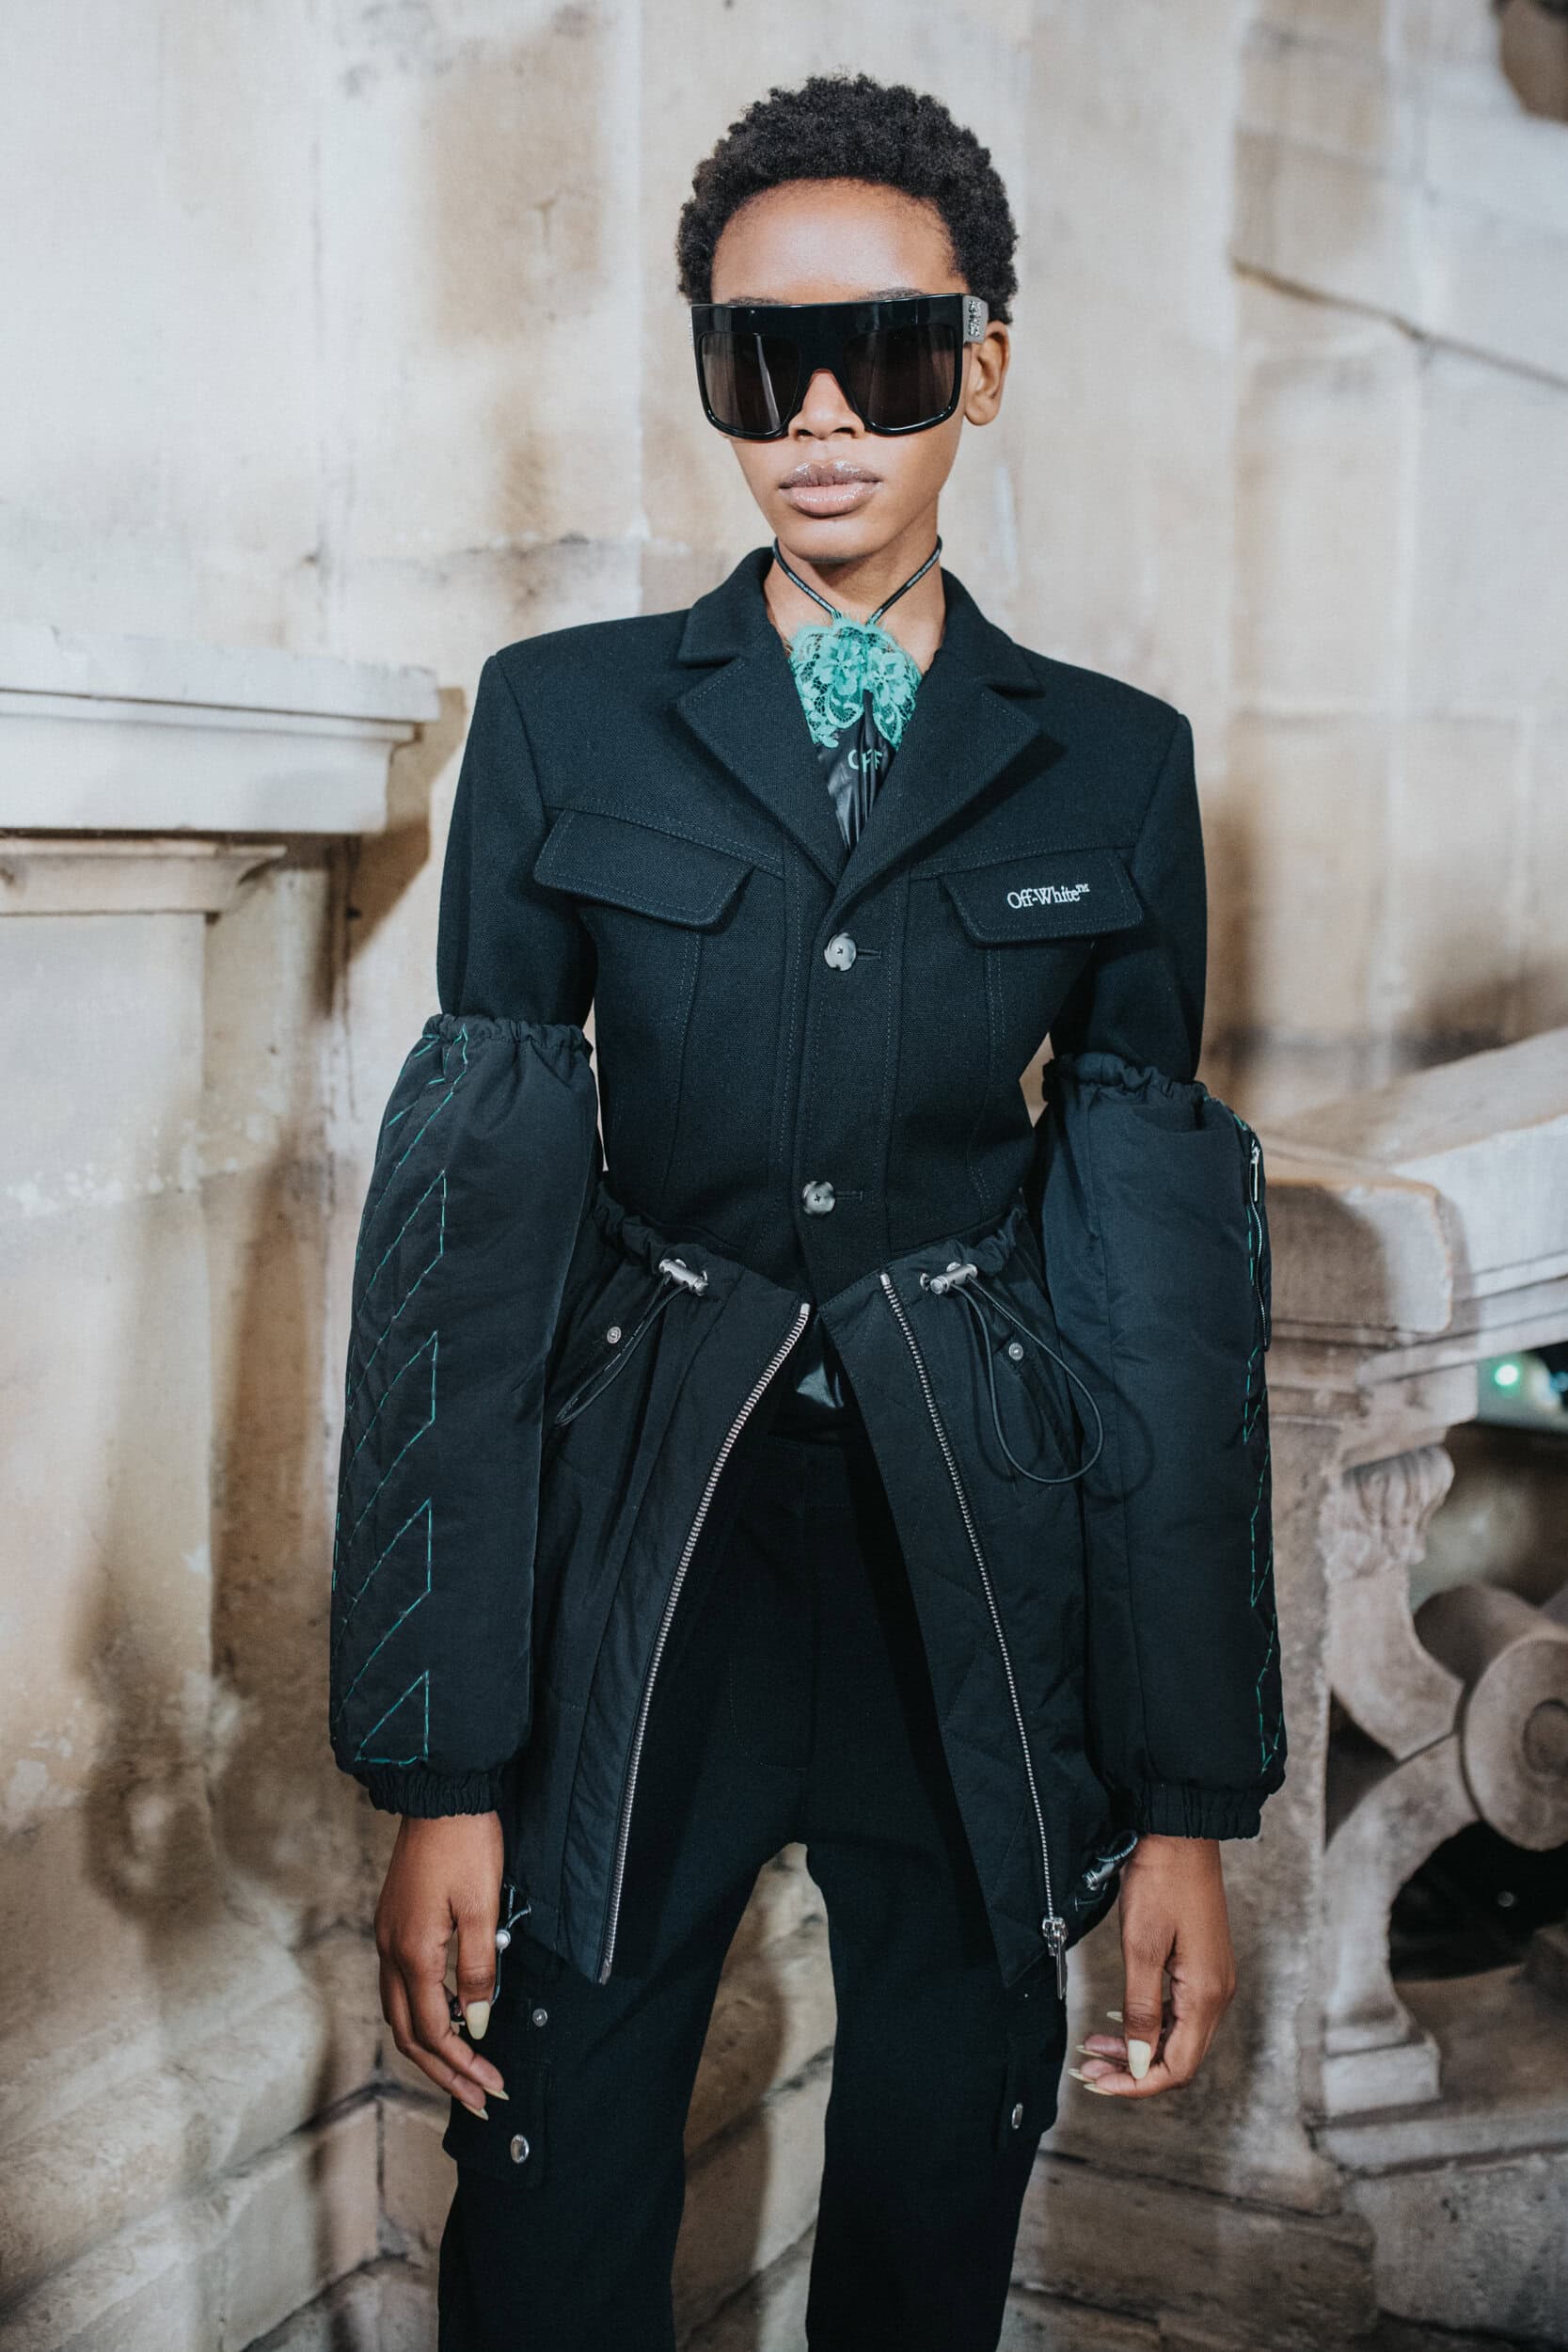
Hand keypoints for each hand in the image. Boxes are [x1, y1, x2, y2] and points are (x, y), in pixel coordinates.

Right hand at [374, 1811, 508, 2116]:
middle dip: (444, 2072)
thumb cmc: (466, 1844)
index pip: (435, 2029)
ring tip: (463, 2072)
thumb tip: (478, 2023)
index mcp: (413, 1952)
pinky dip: (423, 2015)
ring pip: (401, 2012)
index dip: (463, 2064)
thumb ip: (479, 1970)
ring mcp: (387, 1936)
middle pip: (410, 2033)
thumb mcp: (483, 1907)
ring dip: (431, 2048)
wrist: (440, 1793)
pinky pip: (401, 1987)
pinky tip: (449, 2018)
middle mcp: (391, 1951)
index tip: (492, 2086)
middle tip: (478, 2099)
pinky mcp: (394, 1923)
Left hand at [1071, 1834, 1235, 2098]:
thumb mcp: (1141, 1946)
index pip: (1178, 2067)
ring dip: (1138, 2047)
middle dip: (1133, 2071)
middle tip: (1089, 2068)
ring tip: (1096, 2045)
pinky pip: (1179, 2011)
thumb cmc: (1160, 1881)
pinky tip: (1120, 2019)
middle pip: (1179, 2057)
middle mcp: (1217, 1993)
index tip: (1099, 2082)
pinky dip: (1149, 2023)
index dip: (1137, 2084)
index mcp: (1206, 1994)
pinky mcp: (1203, 1965)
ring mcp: (1212, 1979)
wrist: (1181, 1832)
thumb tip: (1139, 2063)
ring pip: (1178, 2035)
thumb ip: (1141, 2008)